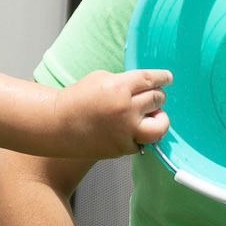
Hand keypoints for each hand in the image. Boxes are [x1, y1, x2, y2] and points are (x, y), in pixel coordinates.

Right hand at [38, 69, 170, 158]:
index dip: (163, 77)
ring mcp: (125, 130)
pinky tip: (132, 129)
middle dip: (157, 96)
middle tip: (153, 97)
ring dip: (160, 118)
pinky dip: (141, 134)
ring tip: (152, 116)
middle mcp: (125, 108)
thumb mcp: (101, 79)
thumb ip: (125, 82)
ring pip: (160, 125)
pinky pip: (143, 141)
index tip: (168, 78)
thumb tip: (147, 86)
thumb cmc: (77, 98)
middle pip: (158, 99)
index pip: (151, 79)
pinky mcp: (122, 148)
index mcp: (119, 86)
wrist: (57, 125)